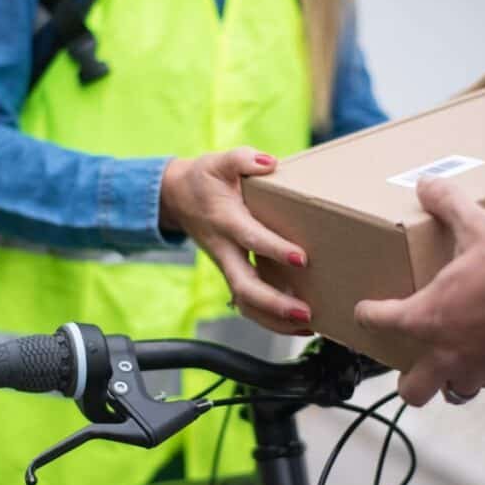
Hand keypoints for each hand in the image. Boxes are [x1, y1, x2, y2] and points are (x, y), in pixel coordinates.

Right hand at [160, 147, 312, 334]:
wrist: (176, 197)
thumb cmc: (203, 180)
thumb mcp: (219, 161)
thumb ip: (243, 159)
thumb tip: (269, 163)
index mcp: (225, 221)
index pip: (250, 238)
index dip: (275, 249)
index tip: (302, 258)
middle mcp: (224, 250)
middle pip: (245, 286)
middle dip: (275, 303)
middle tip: (305, 311)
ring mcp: (227, 266)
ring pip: (246, 303)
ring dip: (275, 320)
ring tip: (308, 326)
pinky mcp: (232, 274)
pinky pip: (248, 304)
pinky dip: (271, 319)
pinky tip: (297, 324)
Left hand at [355, 177, 484, 406]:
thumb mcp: (479, 227)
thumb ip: (449, 204)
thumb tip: (428, 183)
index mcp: (428, 317)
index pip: (381, 321)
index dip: (367, 314)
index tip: (364, 311)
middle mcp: (447, 354)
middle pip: (413, 390)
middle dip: (409, 381)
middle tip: (413, 362)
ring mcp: (480, 370)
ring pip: (455, 391)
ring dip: (452, 380)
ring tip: (457, 360)